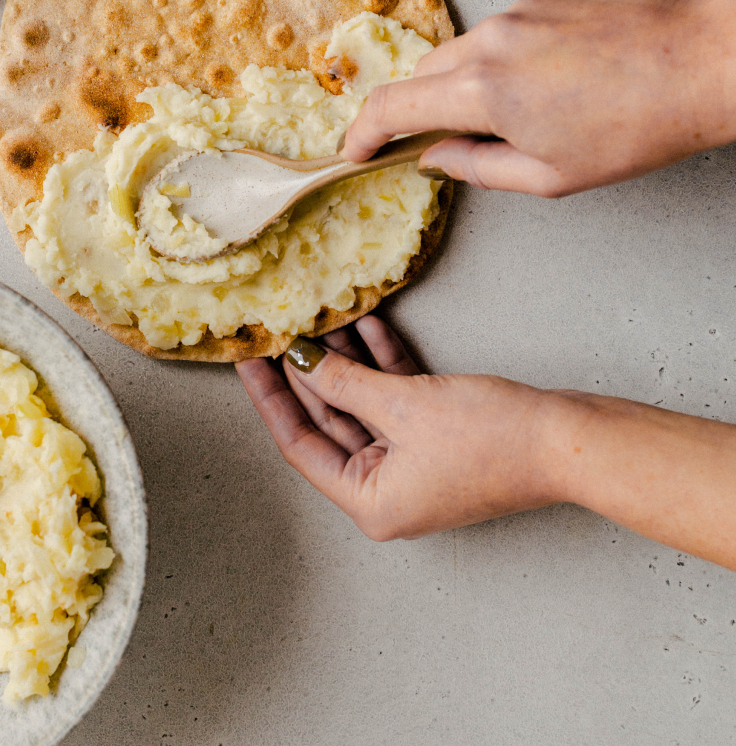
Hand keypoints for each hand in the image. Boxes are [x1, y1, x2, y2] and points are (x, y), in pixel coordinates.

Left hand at [237, 315, 735, 568]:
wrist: (569, 439)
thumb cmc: (490, 436)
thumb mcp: (402, 405)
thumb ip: (344, 382)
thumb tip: (301, 360)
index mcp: (369, 501)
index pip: (298, 444)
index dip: (270, 396)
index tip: (247, 358)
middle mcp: (386, 489)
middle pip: (329, 421)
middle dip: (309, 371)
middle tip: (279, 329)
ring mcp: (413, 465)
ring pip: (363, 405)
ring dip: (345, 361)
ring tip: (320, 314)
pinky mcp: (438, 440)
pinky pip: (395, 400)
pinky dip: (382, 365)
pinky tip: (365, 325)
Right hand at [342, 0, 735, 196]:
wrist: (702, 65)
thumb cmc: (635, 129)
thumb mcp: (548, 176)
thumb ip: (476, 168)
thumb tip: (436, 157)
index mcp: (483, 92)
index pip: (392, 107)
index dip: (363, 133)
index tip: (357, 149)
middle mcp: (490, 42)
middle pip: (420, 76)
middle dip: (421, 110)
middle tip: (449, 139)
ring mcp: (519, 11)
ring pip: (460, 51)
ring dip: (466, 83)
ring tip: (522, 110)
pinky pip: (502, 31)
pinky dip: (503, 59)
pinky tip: (550, 79)